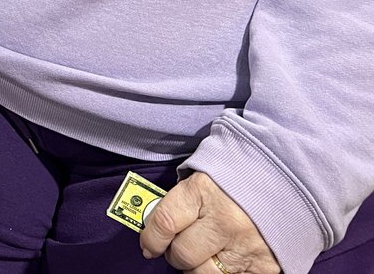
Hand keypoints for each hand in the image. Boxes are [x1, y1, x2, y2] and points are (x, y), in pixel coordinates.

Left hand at [139, 172, 280, 272]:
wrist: (291, 179)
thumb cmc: (240, 175)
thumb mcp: (205, 175)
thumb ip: (182, 199)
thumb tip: (156, 224)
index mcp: (204, 191)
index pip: (164, 223)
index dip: (151, 238)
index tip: (148, 245)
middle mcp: (225, 221)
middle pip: (182, 254)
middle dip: (174, 253)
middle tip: (179, 247)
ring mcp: (247, 246)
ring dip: (196, 267)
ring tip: (202, 254)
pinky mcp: (265, 266)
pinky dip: (223, 273)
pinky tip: (224, 261)